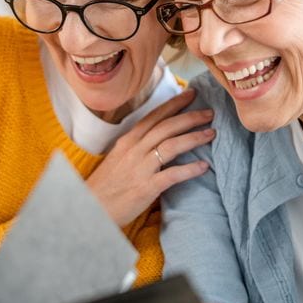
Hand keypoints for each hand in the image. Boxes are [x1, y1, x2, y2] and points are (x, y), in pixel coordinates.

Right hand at [87, 89, 213, 226]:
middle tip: (209, 111)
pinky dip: (190, 169)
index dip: (174, 104)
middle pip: (166, 126)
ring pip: (171, 145)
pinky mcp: (146, 188)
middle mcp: (134, 150)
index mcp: (128, 141)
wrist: (91, 209)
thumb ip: (137, 147)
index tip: (191, 93)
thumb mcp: (118, 158)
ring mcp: (140, 168)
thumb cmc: (106, 185)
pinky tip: (204, 166)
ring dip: (194, 137)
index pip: (154, 116)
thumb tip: (159, 139)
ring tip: (211, 133)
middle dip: (190, 116)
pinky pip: (172, 175)